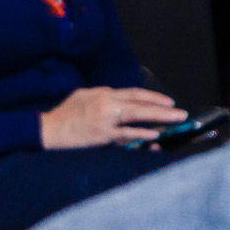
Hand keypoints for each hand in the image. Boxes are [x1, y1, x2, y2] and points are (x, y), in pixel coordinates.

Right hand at [40, 86, 185, 148]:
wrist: (48, 128)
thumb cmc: (63, 112)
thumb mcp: (82, 96)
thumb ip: (102, 96)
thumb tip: (119, 100)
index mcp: (102, 93)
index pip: (133, 93)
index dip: (153, 97)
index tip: (169, 102)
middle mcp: (106, 104)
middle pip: (139, 104)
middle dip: (162, 108)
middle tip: (181, 113)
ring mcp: (105, 120)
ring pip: (136, 118)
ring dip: (157, 120)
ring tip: (174, 122)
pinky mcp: (102, 135)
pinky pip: (126, 135)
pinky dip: (140, 135)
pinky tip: (154, 135)